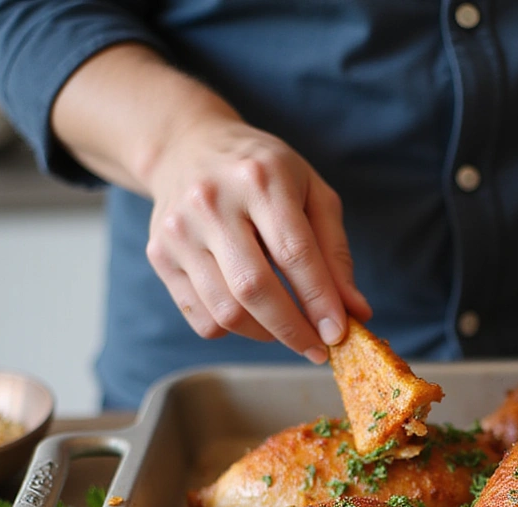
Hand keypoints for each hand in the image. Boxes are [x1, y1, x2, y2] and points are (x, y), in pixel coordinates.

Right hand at [145, 118, 371, 361]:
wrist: (187, 146)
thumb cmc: (263, 174)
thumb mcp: (312, 194)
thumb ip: (336, 253)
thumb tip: (357, 311)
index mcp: (260, 178)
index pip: (294, 254)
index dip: (320, 302)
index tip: (339, 335)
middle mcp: (212, 202)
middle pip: (254, 288)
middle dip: (293, 330)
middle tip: (317, 349)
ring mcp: (179, 230)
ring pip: (226, 311)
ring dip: (266, 334)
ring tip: (286, 328)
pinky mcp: (159, 255)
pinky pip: (202, 318)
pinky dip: (234, 329)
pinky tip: (250, 312)